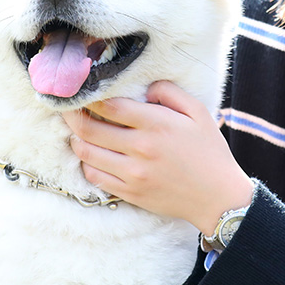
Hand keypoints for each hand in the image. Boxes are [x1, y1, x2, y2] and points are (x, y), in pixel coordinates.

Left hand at [63, 80, 254, 234]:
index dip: (90, 98)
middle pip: (90, 128)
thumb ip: (170, 92)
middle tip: (66, 110)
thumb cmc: (209, 151)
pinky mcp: (130, 192)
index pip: (109, 105)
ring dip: (75, 140)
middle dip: (72, 116)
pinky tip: (89, 155)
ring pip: (87, 153)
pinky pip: (95, 177)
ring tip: (74, 132)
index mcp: (157, 124)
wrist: (218, 198)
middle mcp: (141, 148)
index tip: (83, 93)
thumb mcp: (198, 112)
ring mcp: (133, 173)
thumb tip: (144, 87)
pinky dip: (86, 164)